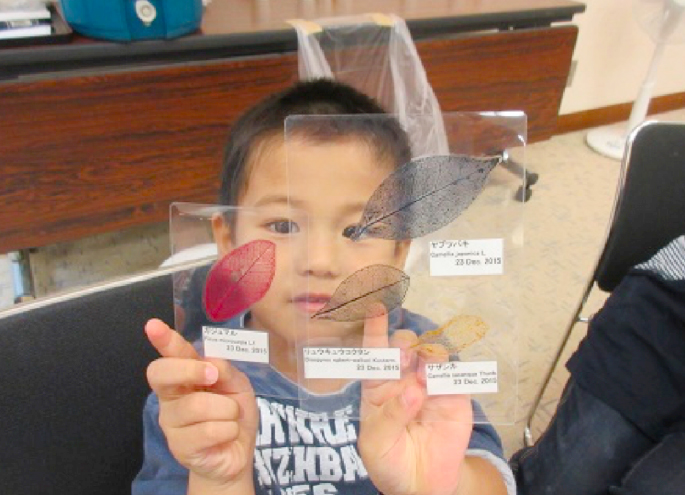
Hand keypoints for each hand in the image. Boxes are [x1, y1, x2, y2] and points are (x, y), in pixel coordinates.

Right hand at [145, 319, 257, 492]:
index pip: (170, 355)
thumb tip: (211, 362)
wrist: (237, 453)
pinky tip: (227, 434)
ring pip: (197, 405)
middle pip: (163, 374)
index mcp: (183, 377)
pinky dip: (229, 429)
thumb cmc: (233, 413)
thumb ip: (225, 370)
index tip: (153, 325)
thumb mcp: (237, 385)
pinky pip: (209, 430)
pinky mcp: (180, 447)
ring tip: (230, 418)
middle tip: (214, 377)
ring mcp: (172, 423)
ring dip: (227, 409)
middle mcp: (170, 397)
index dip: (163, 340)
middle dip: (191, 370)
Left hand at [358, 313, 472, 494]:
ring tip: (423, 375)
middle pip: (404, 345)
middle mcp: (403, 379)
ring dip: (426, 354)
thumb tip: (413, 391)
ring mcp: (429, 384)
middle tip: (403, 352)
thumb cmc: (389, 460)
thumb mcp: (376, 443)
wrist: (421, 484)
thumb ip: (390, 416)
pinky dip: (447, 372)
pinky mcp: (453, 395)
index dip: (374, 329)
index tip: (375, 306)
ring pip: (430, 353)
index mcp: (377, 386)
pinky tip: (438, 383)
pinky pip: (453, 374)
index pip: (374, 352)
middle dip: (403, 341)